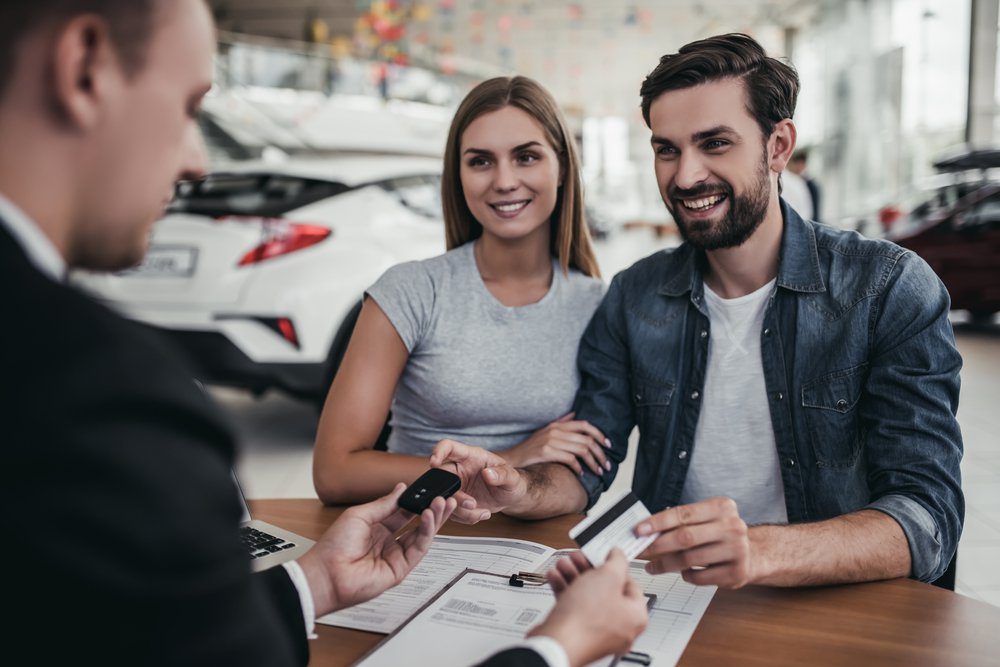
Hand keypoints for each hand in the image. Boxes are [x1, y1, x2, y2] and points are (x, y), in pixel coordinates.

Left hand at [297, 483, 455, 615]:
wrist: (326, 574)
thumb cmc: (334, 546)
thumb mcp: (360, 515)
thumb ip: (385, 504)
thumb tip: (401, 489)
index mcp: (376, 528)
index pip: (403, 512)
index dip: (417, 501)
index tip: (429, 489)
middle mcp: (387, 542)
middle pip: (416, 524)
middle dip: (432, 510)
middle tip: (444, 496)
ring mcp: (395, 556)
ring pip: (422, 536)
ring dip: (434, 519)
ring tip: (443, 503)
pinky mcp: (400, 570)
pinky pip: (418, 549)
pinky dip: (426, 532)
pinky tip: (429, 517)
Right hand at [429, 439, 527, 523]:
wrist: (510, 497)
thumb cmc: (511, 481)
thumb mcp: (512, 478)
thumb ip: (501, 474)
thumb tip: (489, 474)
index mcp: (470, 456)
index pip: (448, 446)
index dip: (438, 451)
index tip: (434, 462)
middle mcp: (459, 469)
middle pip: (441, 477)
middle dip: (454, 494)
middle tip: (472, 504)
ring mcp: (456, 486)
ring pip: (445, 498)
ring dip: (462, 510)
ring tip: (483, 512)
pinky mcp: (456, 501)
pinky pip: (452, 511)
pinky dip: (465, 517)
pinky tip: (481, 514)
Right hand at [503, 412, 610, 475]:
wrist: (512, 459)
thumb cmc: (530, 448)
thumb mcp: (545, 431)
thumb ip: (561, 422)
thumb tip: (575, 414)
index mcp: (557, 425)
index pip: (585, 424)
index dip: (600, 434)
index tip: (608, 446)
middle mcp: (555, 431)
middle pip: (587, 439)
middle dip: (600, 453)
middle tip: (606, 465)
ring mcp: (550, 441)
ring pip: (582, 449)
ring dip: (593, 462)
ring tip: (598, 471)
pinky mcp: (546, 452)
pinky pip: (570, 459)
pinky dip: (579, 468)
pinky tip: (581, 474)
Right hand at [529, 549, 647, 666]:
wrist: (558, 643)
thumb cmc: (586, 618)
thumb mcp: (607, 577)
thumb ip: (617, 561)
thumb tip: (618, 555)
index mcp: (635, 617)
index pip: (631, 584)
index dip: (616, 566)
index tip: (604, 556)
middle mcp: (620, 628)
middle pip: (606, 590)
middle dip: (588, 569)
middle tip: (579, 558)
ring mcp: (598, 633)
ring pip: (587, 598)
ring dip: (574, 576)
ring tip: (564, 565)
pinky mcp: (578, 634)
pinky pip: (574, 608)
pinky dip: (565, 591)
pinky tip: (555, 578)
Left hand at [635, 496, 751, 588]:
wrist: (754, 553)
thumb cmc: (720, 534)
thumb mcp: (707, 519)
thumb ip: (682, 522)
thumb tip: (646, 531)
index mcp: (721, 507)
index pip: (683, 513)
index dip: (657, 522)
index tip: (638, 530)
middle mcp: (732, 526)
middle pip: (685, 537)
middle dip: (657, 546)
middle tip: (640, 552)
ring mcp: (737, 550)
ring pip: (690, 560)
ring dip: (666, 565)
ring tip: (653, 567)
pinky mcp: (737, 572)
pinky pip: (700, 577)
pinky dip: (686, 576)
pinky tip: (683, 572)